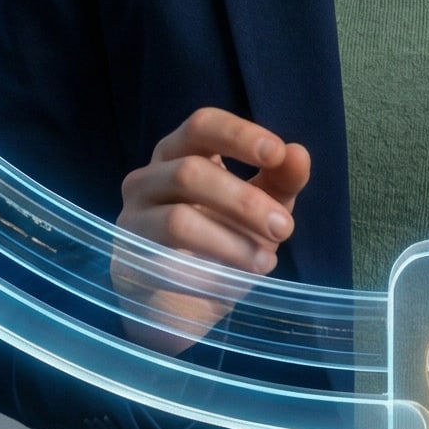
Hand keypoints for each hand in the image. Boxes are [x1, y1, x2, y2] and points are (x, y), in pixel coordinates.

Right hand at [115, 108, 310, 350]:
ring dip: (230, 241)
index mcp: (180, 153)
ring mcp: (133, 220)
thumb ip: (280, 180)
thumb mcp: (261, 207)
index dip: (238, 135)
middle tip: (285, 227)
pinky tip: (233, 282)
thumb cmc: (221, 240)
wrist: (182, 303)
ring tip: (266, 262)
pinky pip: (168, 265)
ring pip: (178, 220)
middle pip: (190, 172)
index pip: (202, 126)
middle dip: (244, 200)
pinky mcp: (131, 262)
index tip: (276, 153)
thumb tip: (298, 154)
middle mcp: (148, 178)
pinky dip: (209, 274)